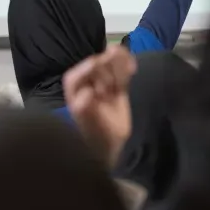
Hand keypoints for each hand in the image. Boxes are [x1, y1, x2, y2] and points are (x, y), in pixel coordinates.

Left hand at [63, 44, 137, 167]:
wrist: (114, 148)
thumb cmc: (97, 137)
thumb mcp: (88, 124)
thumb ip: (84, 107)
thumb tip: (87, 90)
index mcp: (75, 95)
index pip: (75, 77)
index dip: (84, 69)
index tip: (96, 65)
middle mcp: (88, 88)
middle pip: (94, 69)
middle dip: (103, 67)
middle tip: (112, 78)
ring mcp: (105, 88)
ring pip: (109, 69)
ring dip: (117, 62)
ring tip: (124, 60)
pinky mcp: (119, 90)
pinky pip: (123, 74)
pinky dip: (127, 68)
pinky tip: (134, 68)